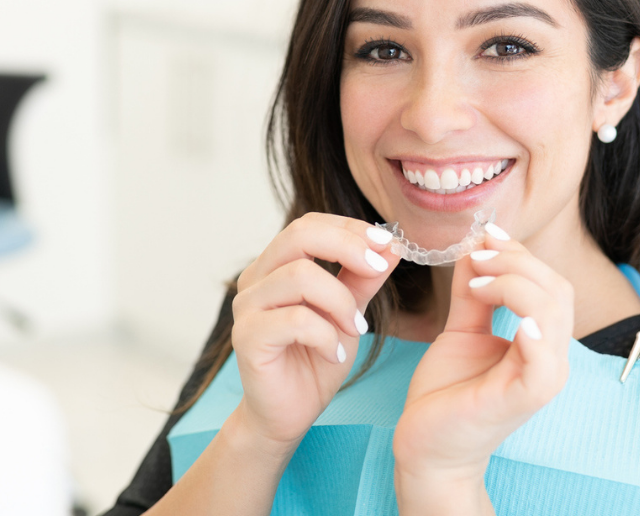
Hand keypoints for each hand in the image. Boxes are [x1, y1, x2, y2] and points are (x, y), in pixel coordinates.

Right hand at [230, 213, 401, 446]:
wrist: (289, 414)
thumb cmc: (314, 360)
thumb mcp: (348, 313)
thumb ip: (364, 279)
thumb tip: (392, 245)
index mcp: (276, 265)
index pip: (310, 225)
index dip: (350, 228)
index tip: (388, 244)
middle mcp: (256, 279)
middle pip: (299, 235)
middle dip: (347, 247)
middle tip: (378, 269)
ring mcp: (247, 307)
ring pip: (300, 276)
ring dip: (341, 301)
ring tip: (356, 329)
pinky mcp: (247, 337)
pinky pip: (295, 320)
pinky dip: (326, 336)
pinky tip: (336, 354)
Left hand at [392, 224, 573, 477]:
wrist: (427, 445)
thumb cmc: (447, 392)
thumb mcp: (461, 330)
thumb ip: (474, 293)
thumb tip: (477, 247)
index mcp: (541, 341)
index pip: (549, 283)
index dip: (520, 253)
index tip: (484, 236)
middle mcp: (550, 358)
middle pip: (556, 290)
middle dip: (517, 262)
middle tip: (477, 257)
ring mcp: (542, 379)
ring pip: (553, 312)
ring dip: (515, 284)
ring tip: (478, 282)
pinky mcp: (525, 398)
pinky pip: (544, 361)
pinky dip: (533, 330)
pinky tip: (512, 317)